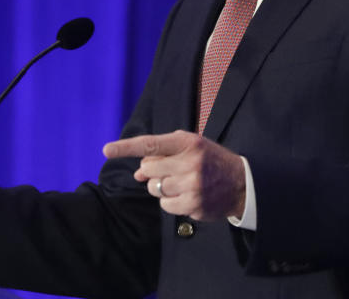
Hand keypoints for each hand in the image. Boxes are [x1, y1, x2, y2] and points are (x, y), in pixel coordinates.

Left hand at [103, 130, 245, 221]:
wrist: (242, 183)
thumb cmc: (210, 161)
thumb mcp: (191, 147)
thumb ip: (163, 154)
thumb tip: (138, 173)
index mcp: (188, 142)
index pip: (151, 143)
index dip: (126, 147)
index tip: (106, 149)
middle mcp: (190, 162)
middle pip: (149, 169)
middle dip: (152, 172)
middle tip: (169, 171)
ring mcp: (192, 185)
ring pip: (156, 189)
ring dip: (163, 187)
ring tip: (182, 183)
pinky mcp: (194, 205)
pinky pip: (165, 205)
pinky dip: (170, 202)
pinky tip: (186, 195)